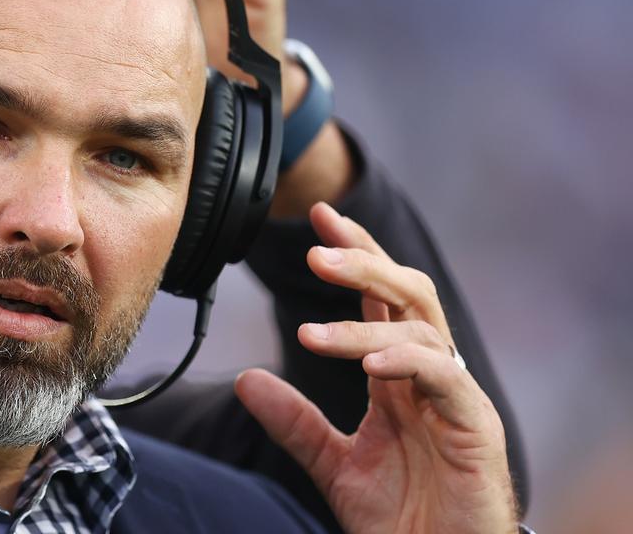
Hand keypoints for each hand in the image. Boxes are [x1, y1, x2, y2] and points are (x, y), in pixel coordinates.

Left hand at [235, 202, 518, 533]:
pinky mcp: (477, 428)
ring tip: (312, 337)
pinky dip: (407, 362)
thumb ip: (296, 422)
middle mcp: (431, 376)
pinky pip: (445, 378)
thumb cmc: (402, 518)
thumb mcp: (334, 464)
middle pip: (408, 295)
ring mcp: (457, 399)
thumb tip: (245, 380)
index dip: (356, 255)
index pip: (382, 298)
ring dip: (365, 323)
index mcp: (400, 376)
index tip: (320, 218)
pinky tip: (371, 365)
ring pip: (421, 330)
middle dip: (365, 264)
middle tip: (317, 249)